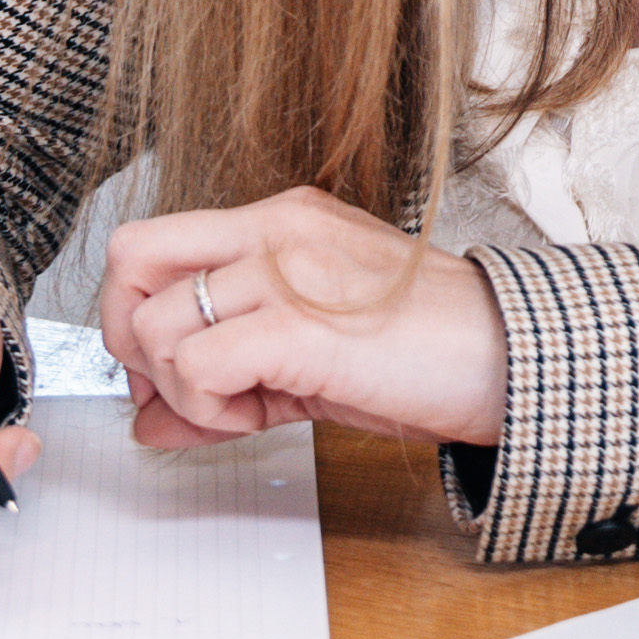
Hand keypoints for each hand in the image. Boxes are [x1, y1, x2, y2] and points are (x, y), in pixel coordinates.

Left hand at [98, 187, 514, 450]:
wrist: (508, 358)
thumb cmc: (428, 349)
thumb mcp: (309, 352)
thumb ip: (225, 375)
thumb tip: (149, 418)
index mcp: (282, 220)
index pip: (152, 242)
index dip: (138, 313)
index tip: (173, 368)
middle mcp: (277, 229)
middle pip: (131, 260)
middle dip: (131, 340)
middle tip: (181, 386)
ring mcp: (286, 271)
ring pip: (155, 323)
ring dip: (181, 388)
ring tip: (241, 407)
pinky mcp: (298, 325)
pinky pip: (196, 365)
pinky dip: (207, 409)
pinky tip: (256, 416)